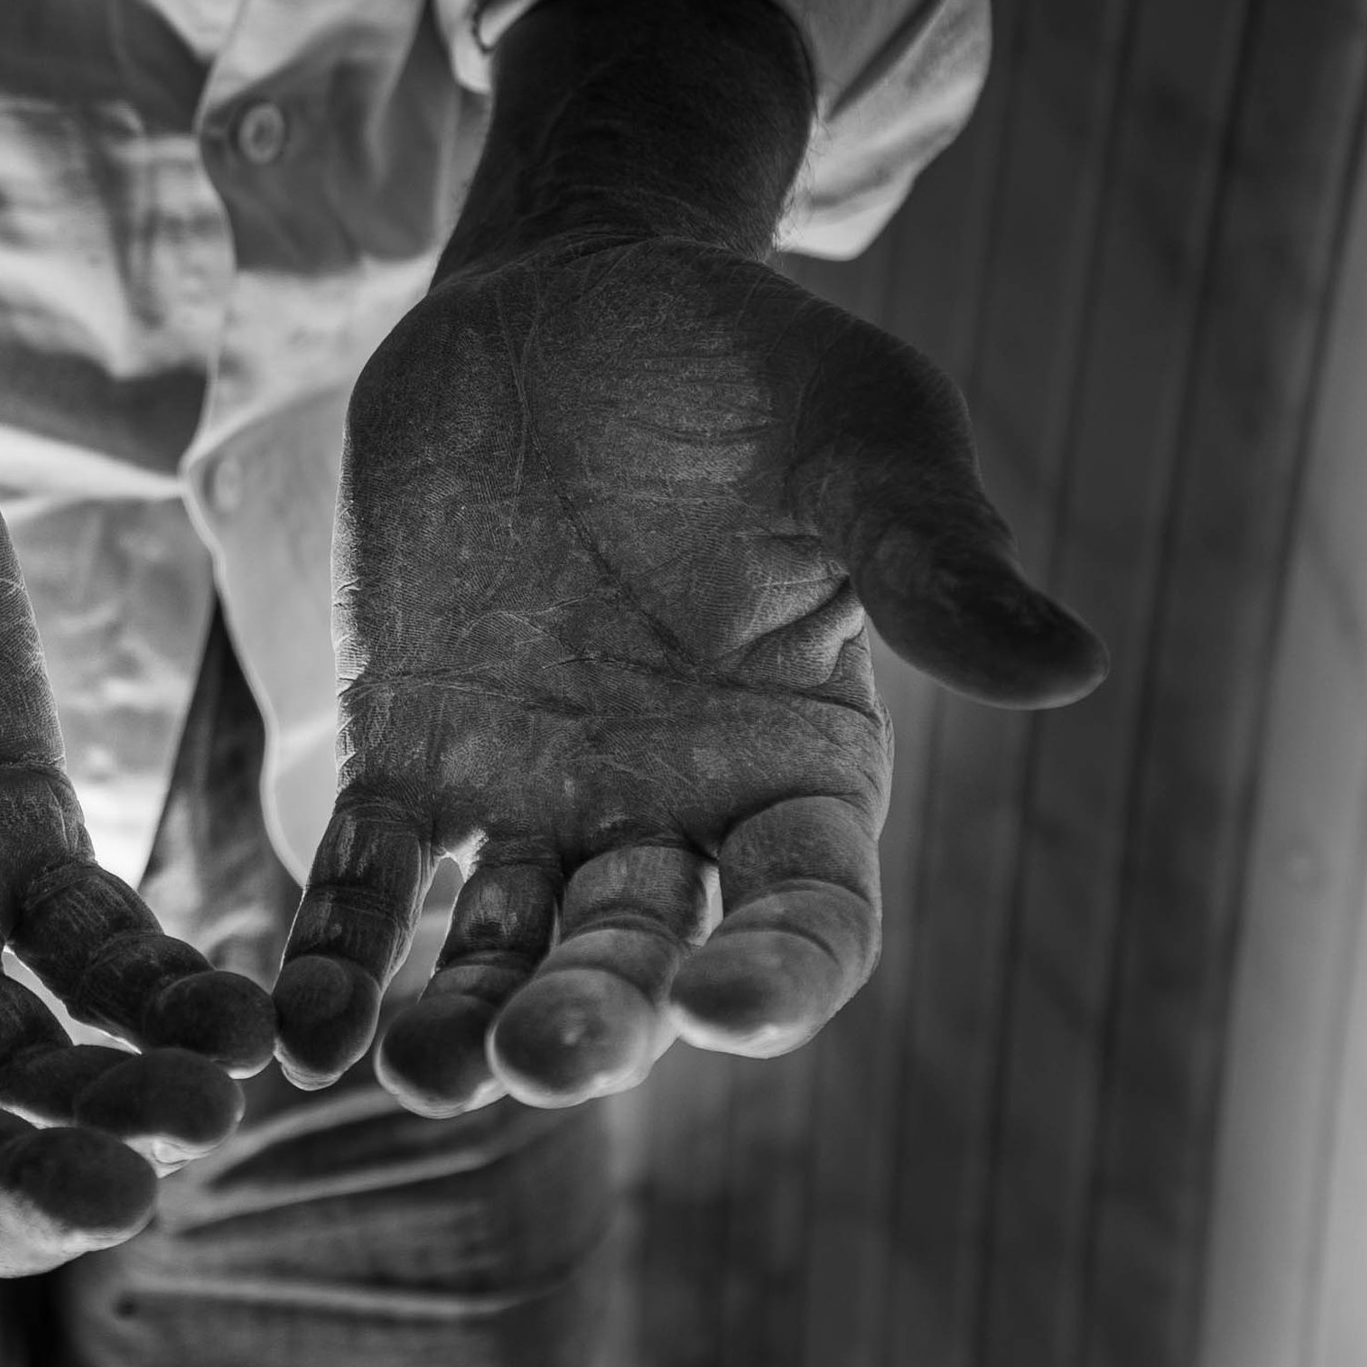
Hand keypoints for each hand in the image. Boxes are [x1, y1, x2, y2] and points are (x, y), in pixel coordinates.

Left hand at [271, 235, 1103, 1114]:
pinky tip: (298, 1023)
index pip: (808, 915)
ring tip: (416, 1070)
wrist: (564, 296)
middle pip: (637, 955)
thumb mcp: (859, 431)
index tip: (720, 1003)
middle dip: (592, 1017)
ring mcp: (528, 787)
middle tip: (539, 1057)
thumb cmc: (749, 364)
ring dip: (456, 1020)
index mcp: (800, 760)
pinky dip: (337, 950)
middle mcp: (665, 806)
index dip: (776, 976)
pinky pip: (371, 873)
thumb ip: (932, 552)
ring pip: (496, 943)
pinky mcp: (406, 748)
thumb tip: (1069, 667)